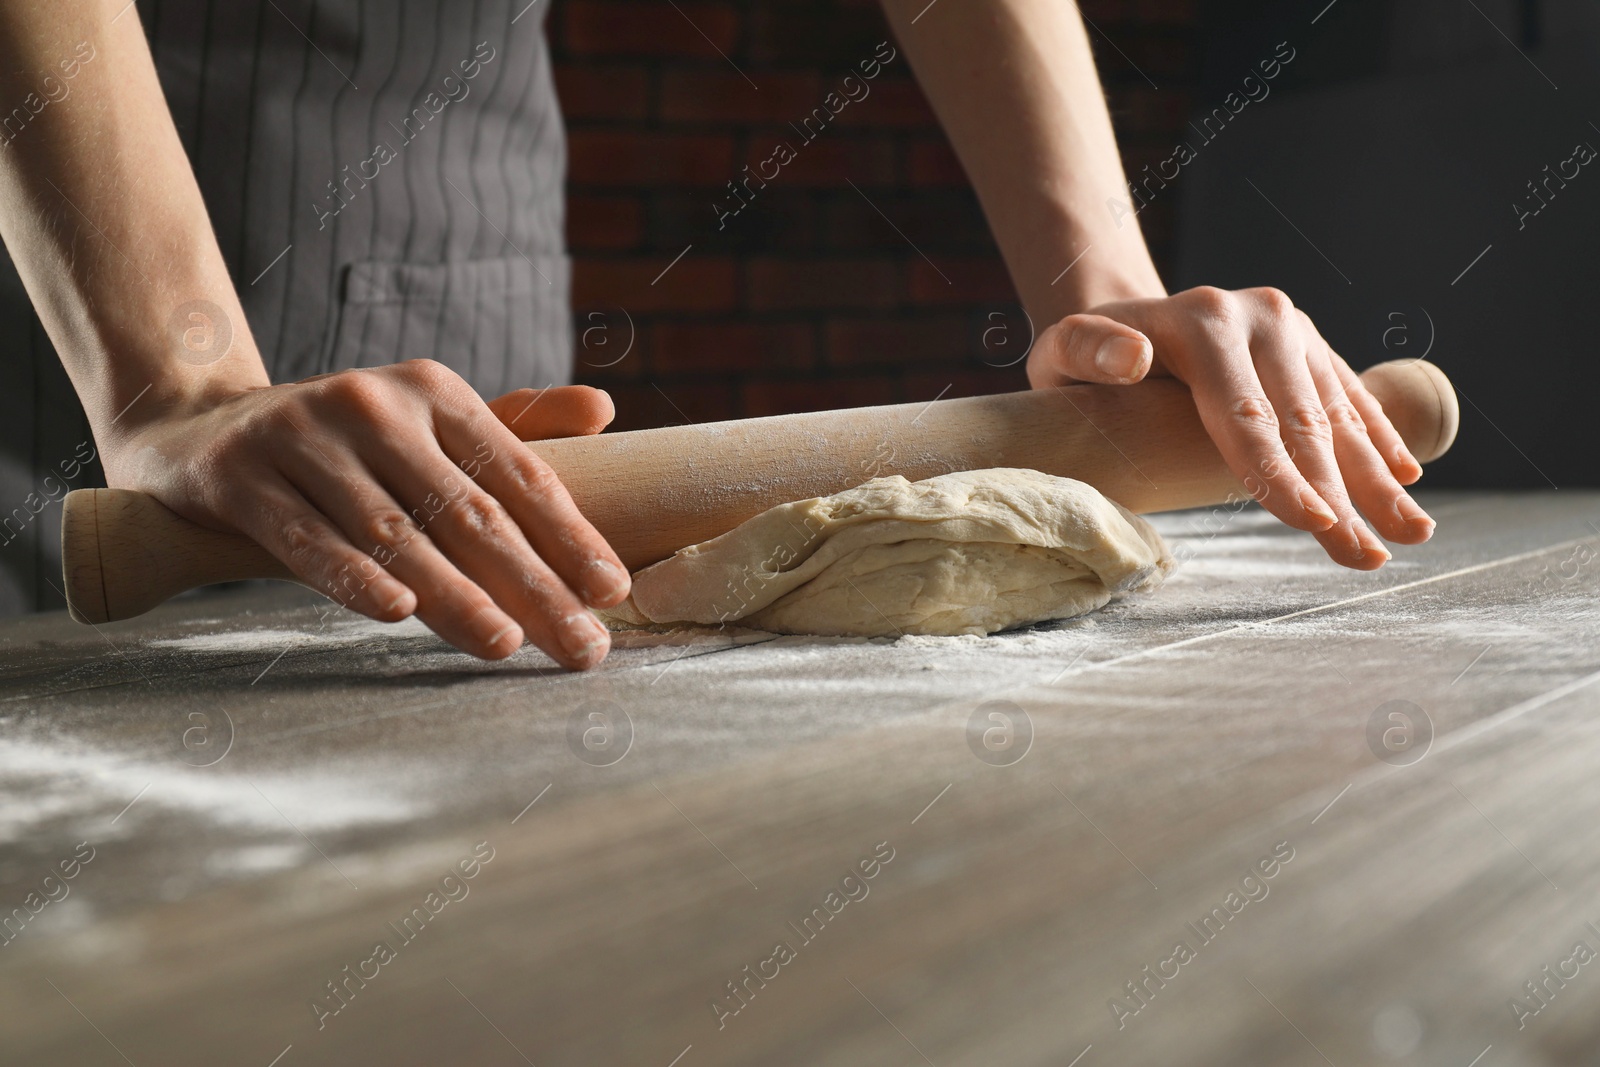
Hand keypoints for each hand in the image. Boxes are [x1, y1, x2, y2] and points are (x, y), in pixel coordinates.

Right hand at [102, 361, 628, 666]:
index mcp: (432, 391)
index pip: (515, 471)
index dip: (568, 533)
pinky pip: (306, 539)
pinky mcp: (239, 475)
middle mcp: (373, 404)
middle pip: (467, 509)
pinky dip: (353, 577)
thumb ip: (513, 428)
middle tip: (581, 644)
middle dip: (533, 584)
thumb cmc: (344, 449)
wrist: (198, 431)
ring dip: (454, 593)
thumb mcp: (425, 426)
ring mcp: (302, 436)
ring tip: (505, 643)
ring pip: (393, 531)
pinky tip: (398, 612)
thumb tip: (605, 408)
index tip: (613, 590)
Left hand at [1026, 286, 1434, 569]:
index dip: (1280, 475)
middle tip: (1367, 556)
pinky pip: (1350, 396)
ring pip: (1337, 415)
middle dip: (1339, 497)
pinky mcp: (1308, 343)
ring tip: (1411, 534)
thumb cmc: (1080, 358)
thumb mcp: (1061, 350)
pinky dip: (1378, 439)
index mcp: (1203, 323)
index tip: (1313, 524)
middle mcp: (1259, 318)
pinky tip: (1406, 479)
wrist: (1119, 318)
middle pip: (1302, 423)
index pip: (1246, 416)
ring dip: (1375, 480)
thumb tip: (1131, 360)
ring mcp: (1290, 328)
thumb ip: (1085, 351)